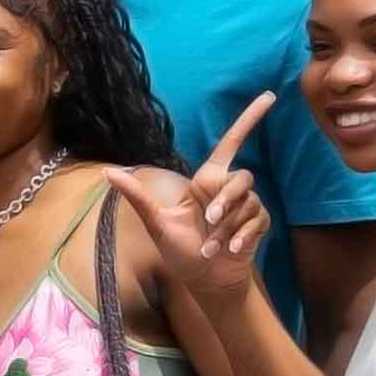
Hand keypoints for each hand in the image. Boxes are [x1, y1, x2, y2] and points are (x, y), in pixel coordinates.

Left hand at [104, 92, 274, 306]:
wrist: (204, 279)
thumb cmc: (180, 249)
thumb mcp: (156, 222)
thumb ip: (137, 196)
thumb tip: (107, 172)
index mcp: (206, 181)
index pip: (232, 142)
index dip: (250, 119)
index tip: (269, 96)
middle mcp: (228, 189)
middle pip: (242, 178)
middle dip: (226, 200)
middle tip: (209, 221)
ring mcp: (246, 207)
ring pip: (248, 202)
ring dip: (228, 227)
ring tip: (211, 248)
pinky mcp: (258, 224)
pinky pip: (258, 220)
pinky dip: (242, 236)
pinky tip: (231, 249)